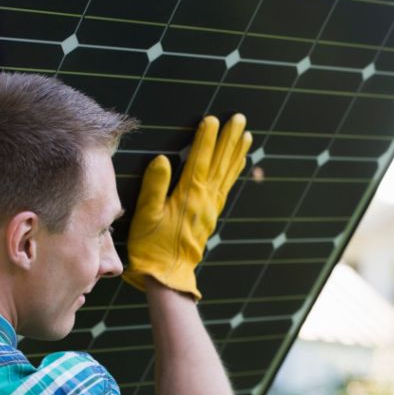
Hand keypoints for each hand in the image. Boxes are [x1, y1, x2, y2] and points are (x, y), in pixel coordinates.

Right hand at [123, 114, 252, 298]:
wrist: (168, 275)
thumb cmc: (152, 247)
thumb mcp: (147, 216)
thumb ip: (155, 186)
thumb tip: (163, 159)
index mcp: (189, 196)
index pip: (200, 160)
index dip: (206, 139)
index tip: (212, 119)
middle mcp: (205, 200)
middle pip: (220, 163)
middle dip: (229, 139)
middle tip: (239, 118)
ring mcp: (211, 208)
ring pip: (227, 174)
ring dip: (236, 152)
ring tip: (246, 134)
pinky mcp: (211, 216)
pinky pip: (226, 187)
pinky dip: (234, 171)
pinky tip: (239, 162)